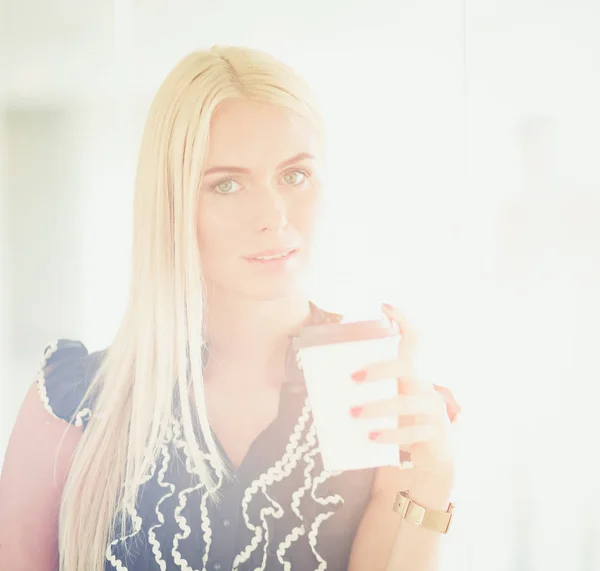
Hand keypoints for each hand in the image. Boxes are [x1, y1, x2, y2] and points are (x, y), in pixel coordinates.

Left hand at [349, 303, 460, 481]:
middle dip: (380, 369)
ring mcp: (434, 408)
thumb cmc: (404, 421)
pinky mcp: (436, 432)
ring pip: (407, 402)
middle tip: (353, 378)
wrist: (433, 456)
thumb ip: (371, 392)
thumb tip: (324, 387)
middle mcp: (426, 385)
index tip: (385, 305)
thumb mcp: (389, 402)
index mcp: (414, 373)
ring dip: (379, 408)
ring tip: (354, 413)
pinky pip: (412, 431)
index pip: (415, 338)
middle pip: (408, 366)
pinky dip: (390, 435)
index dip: (403, 320)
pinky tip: (370, 437)